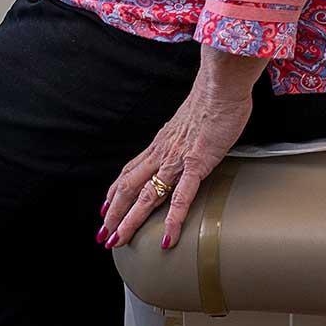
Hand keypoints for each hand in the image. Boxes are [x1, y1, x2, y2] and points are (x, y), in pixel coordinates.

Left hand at [101, 51, 262, 250]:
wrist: (222, 85)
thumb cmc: (213, 98)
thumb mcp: (191, 120)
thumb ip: (185, 135)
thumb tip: (189, 141)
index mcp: (161, 143)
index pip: (130, 171)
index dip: (116, 191)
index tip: (106, 207)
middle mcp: (162, 152)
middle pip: (129, 188)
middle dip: (114, 213)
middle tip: (104, 234)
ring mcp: (177, 159)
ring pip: (146, 195)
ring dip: (130, 220)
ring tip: (119, 240)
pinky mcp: (197, 163)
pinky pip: (181, 198)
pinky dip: (172, 220)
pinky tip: (167, 239)